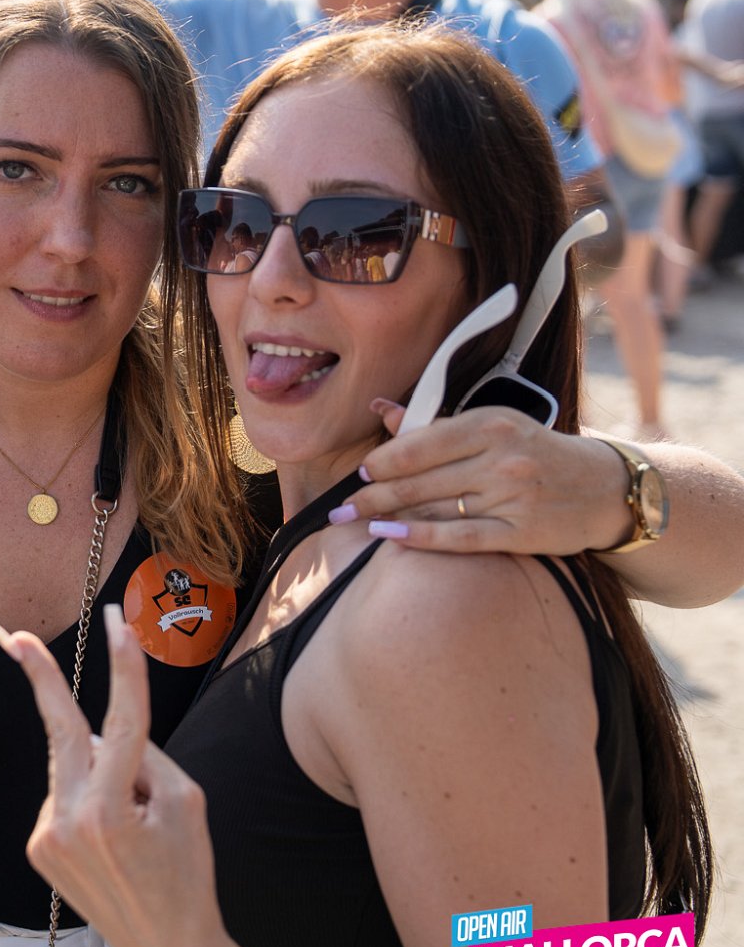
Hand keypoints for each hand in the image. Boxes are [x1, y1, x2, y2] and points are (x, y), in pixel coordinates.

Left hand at [0, 607, 228, 946]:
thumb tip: (100, 729)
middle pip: (61, 731)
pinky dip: (88, 800)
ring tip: (132, 830)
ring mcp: (47, 836)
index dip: (122, 668)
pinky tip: (110, 842)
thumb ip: (144, 756)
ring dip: (100, 773)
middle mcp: (70, 821)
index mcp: (113, 810)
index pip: (120, 721)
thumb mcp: (186, 805)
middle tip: (10, 634)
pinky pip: (65, 796)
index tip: (115, 624)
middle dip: (39, 679)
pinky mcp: (37, 847)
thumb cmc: (187, 875)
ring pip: (73, 768)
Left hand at [334, 399, 626, 553]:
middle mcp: (502, 458)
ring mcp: (513, 496)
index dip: (382, 460)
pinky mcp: (523, 532)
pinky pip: (460, 537)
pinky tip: (389, 538)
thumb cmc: (537, 453)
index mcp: (491, 424)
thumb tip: (381, 409)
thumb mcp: (493, 426)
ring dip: (387, 516)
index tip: (360, 473)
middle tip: (341, 508)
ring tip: (356, 521)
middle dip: (372, 494)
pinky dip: (420, 537)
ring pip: (434, 507)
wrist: (607, 489)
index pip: (419, 443)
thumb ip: (435, 423)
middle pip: (419, 479)